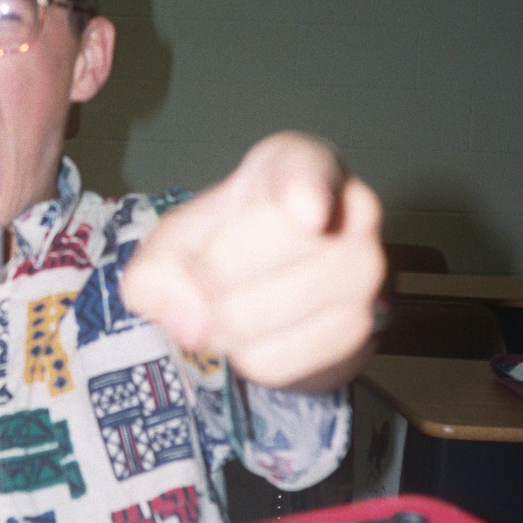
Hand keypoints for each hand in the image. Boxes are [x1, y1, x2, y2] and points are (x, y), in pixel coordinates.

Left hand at [122, 132, 384, 391]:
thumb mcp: (176, 240)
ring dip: (223, 327)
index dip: (305, 189)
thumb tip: (188, 322)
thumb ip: (157, 270)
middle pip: (253, 260)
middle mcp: (352, 209)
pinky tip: (257, 334)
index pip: (308, 170)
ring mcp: (365, 270)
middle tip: (204, 283)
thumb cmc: (225, 241)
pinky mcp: (360, 327)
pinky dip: (249, 358)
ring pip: (264, 317)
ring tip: (229, 306)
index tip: (305, 211)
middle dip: (207, 284)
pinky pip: (279, 359)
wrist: (277, 284)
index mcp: (300, 163)